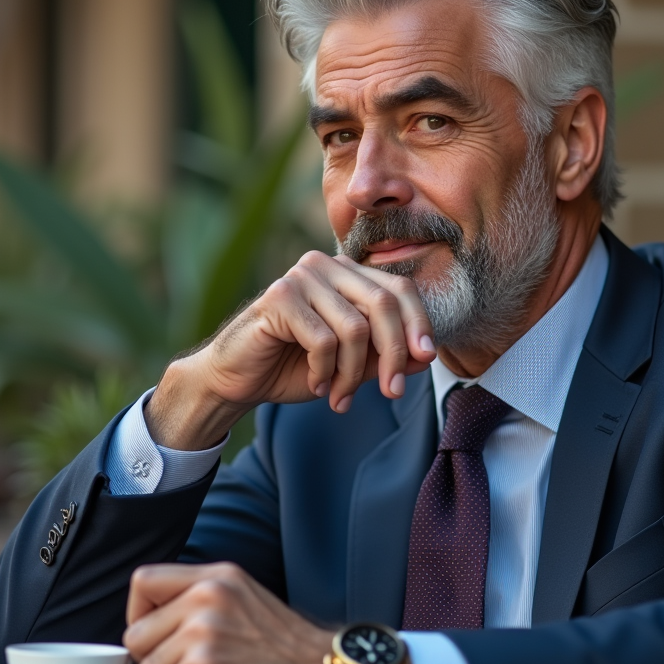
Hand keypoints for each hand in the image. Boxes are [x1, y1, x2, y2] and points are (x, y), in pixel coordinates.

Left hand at [124, 562, 331, 663]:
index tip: (155, 631)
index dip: (139, 612)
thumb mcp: (241, 596)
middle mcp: (208, 598)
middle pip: (136, 635)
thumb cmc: (279, 642)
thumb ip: (196, 595)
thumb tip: (147, 619)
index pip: (144, 582)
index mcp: (217, 577)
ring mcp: (204, 634)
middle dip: (154, 657)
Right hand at [147, 252, 436, 448]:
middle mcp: (325, 266)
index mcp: (347, 274)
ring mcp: (300, 277)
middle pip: (383, 304)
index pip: (399, 288)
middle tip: (392, 393)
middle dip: (393, 353)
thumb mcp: (351, 365)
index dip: (419, 323)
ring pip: (354, 328)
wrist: (237, 380)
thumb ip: (385, 356)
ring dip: (352, 374)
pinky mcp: (279, 297)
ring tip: (340, 397)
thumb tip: (426, 356)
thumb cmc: (295, 367)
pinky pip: (323, 340)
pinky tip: (316, 386)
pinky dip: (325, 372)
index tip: (426, 359)